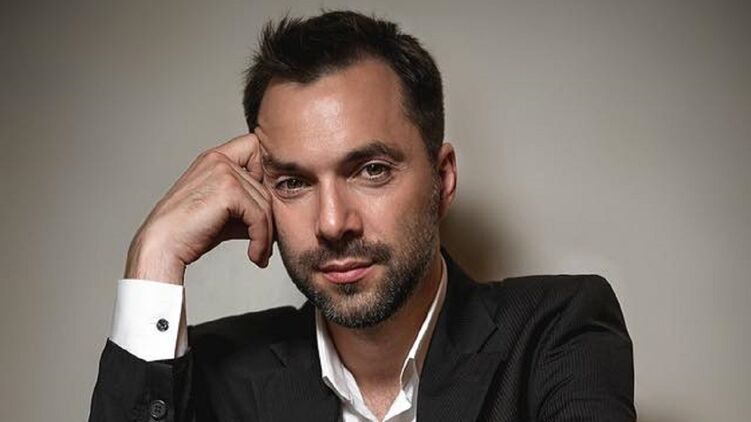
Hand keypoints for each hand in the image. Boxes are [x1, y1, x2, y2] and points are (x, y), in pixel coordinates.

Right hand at [124, 134, 273, 284]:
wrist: (164, 245)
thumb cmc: (189, 231)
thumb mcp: (225, 213)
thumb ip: (248, 205)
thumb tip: (276, 218)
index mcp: (215, 158)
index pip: (256, 148)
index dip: (264, 175)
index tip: (261, 207)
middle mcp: (219, 159)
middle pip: (266, 185)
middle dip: (268, 218)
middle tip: (265, 243)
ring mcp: (223, 171)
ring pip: (265, 202)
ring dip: (266, 234)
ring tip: (259, 253)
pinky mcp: (228, 190)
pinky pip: (259, 216)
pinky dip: (261, 239)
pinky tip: (254, 255)